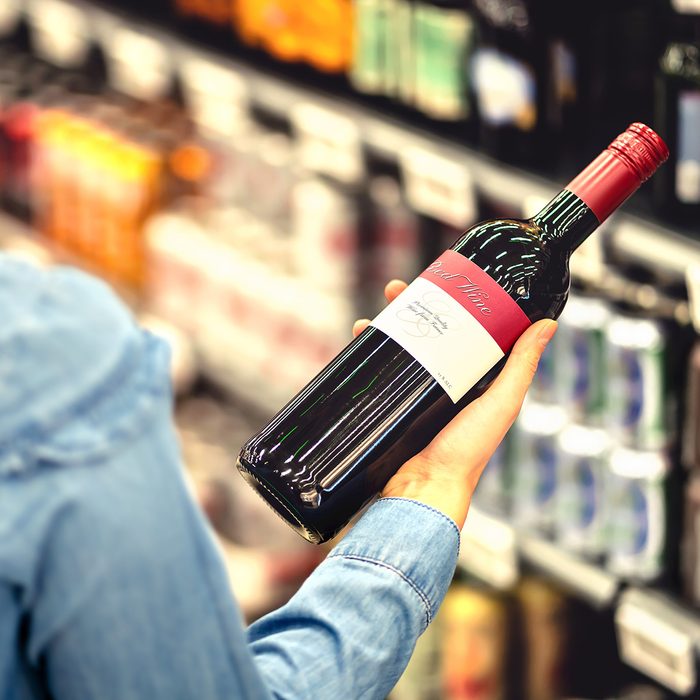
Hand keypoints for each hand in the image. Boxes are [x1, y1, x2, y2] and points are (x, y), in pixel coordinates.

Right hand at [353, 280, 556, 529]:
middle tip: (394, 289)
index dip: (449, 302)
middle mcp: (443, 381)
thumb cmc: (468, 452)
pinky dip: (367, 354)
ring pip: (398, 348)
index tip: (439, 280)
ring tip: (371, 316)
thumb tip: (547, 323)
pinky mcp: (391, 406)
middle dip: (408, 307)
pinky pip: (379, 372)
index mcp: (472, 378)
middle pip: (425, 332)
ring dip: (382, 326)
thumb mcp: (501, 403)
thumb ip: (521, 365)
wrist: (425, 488)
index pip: (461, 328)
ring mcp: (414, 393)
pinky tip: (358, 341)